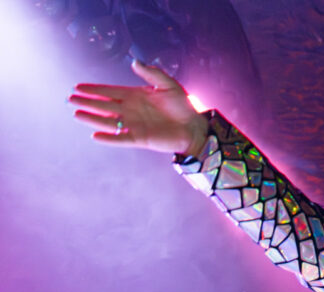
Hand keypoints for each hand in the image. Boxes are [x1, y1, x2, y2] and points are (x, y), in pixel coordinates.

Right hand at [69, 60, 207, 155]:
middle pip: (104, 105)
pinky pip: (122, 139)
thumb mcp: (168, 84)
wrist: (195, 126)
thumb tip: (135, 61)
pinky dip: (110, 138)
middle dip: (88, 102)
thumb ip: (152, 73)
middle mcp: (131, 110)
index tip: (77, 87)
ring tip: (76, 114)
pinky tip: (96, 136)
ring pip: (108, 121)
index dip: (94, 89)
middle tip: (70, 99)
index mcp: (135, 96)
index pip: (110, 91)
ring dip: (93, 119)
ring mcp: (134, 124)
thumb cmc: (183, 105)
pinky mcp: (140, 138)